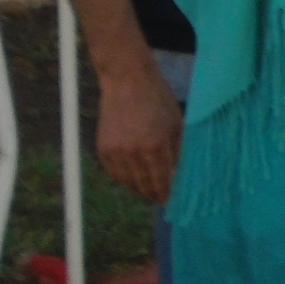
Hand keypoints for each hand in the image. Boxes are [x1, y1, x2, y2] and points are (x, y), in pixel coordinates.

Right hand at [95, 55, 183, 204]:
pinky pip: (114, 173)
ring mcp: (116, 151)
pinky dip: (124, 178)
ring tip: (149, 189)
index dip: (167, 196)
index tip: (172, 203)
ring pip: (128, 183)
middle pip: (144, 186)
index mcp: (156, 146)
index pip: (162, 182)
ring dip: (139, 188)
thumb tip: (181, 176)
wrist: (127, 80)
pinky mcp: (103, 148)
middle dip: (154, 194)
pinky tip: (134, 177)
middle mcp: (133, 151)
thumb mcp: (177, 125)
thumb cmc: (158, 100)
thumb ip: (178, 152)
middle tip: (161, 198)